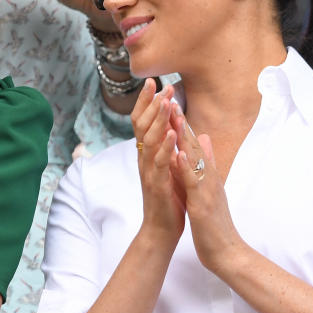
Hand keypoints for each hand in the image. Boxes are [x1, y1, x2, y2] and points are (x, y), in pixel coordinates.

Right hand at [134, 81, 185, 246]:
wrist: (160, 230)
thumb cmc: (166, 200)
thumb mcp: (167, 169)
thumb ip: (167, 150)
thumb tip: (169, 129)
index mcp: (147, 155)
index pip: (143, 123)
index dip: (146, 102)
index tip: (154, 82)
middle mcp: (144, 160)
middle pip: (142, 126)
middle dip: (151, 103)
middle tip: (159, 83)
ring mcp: (148, 171)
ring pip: (149, 140)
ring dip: (158, 119)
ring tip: (165, 100)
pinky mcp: (156, 184)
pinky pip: (160, 162)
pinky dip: (165, 146)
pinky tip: (170, 133)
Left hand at [167, 105, 243, 274]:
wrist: (227, 253)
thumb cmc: (216, 226)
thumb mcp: (210, 193)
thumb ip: (207, 169)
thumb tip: (204, 145)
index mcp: (209, 178)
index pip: (196, 148)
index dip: (184, 128)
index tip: (173, 106)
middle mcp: (210, 180)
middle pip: (196, 147)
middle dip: (183, 124)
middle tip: (171, 98)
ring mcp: (208, 191)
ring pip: (196, 159)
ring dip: (185, 137)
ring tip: (174, 116)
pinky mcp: (203, 204)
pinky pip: (195, 183)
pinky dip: (187, 167)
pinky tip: (179, 153)